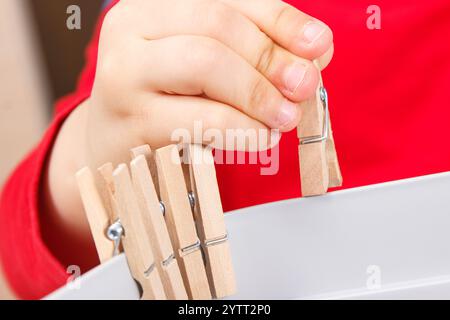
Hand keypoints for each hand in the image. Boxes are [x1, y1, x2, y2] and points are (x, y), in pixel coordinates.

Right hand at [44, 0, 333, 247]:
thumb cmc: (167, 99)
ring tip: (288, 115)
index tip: (320, 45)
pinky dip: (242, 127)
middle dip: (272, 56)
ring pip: (206, 62)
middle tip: (306, 85)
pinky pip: (201, 117)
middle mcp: (130, 26)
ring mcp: (124, 73)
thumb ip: (255, 51)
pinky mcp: (131, 121)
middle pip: (218, 24)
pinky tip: (263, 135)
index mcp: (153, 2)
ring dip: (258, 92)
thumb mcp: (206, 65)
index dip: (280, 19)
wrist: (114, 142)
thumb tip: (315, 53)